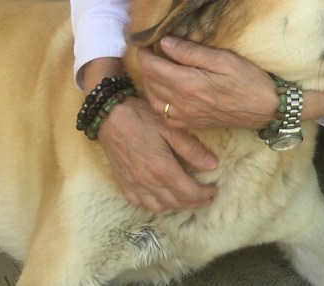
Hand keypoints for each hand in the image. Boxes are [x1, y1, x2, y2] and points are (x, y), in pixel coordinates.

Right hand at [96, 93, 217, 211]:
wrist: (108, 116)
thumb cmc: (141, 117)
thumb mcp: (170, 128)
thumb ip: (192, 149)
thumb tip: (212, 165)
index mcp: (162, 168)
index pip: (189, 192)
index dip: (204, 195)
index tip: (214, 190)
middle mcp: (148, 182)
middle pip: (176, 202)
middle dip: (194, 202)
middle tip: (206, 197)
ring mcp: (134, 184)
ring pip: (158, 206)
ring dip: (175, 206)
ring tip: (186, 198)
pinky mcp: (123, 183)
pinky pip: (139, 203)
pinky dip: (153, 204)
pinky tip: (160, 197)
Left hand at [137, 36, 277, 129]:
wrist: (265, 109)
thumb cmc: (248, 80)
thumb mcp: (223, 59)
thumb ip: (191, 52)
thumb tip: (165, 43)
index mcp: (189, 84)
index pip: (153, 67)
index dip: (144, 53)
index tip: (145, 43)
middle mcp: (182, 103)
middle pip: (149, 82)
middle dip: (146, 65)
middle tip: (151, 52)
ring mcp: (185, 117)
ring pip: (152, 99)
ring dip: (149, 82)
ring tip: (157, 69)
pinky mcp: (190, 124)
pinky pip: (162, 114)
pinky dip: (157, 100)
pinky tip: (164, 90)